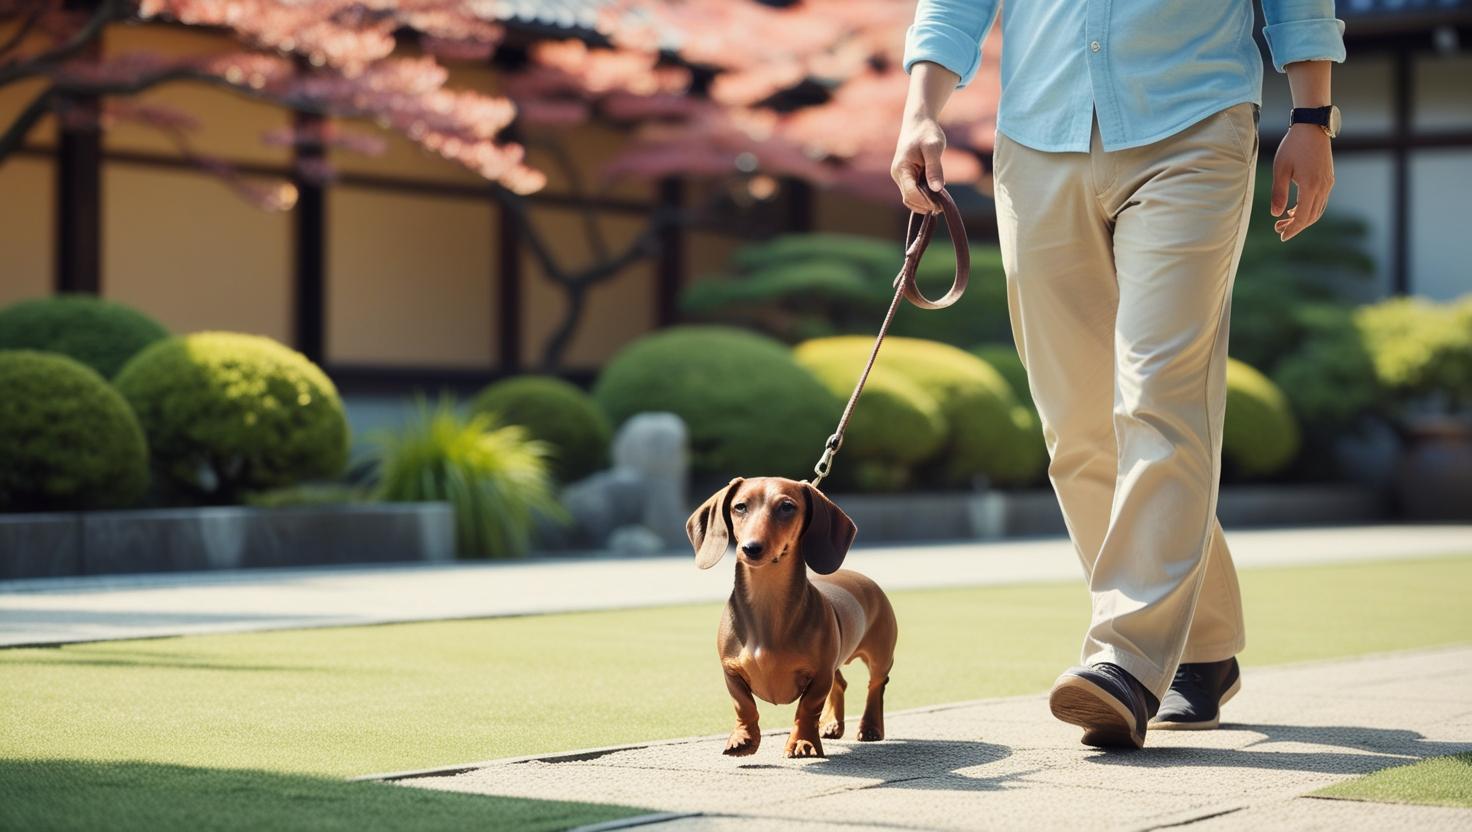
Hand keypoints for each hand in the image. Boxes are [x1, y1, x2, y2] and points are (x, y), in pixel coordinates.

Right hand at [891, 112, 946, 214]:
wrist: (918, 122)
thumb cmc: (927, 132)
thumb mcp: (934, 147)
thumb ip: (934, 168)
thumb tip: (937, 189)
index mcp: (902, 169)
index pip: (910, 193)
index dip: (925, 202)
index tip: (940, 205)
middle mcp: (898, 175)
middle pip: (909, 199)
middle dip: (924, 205)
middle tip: (943, 206)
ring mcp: (900, 177)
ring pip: (910, 198)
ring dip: (923, 203)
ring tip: (940, 203)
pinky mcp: (906, 176)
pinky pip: (912, 192)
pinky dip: (923, 197)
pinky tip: (936, 196)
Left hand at [1270, 124, 1334, 241]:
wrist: (1312, 127)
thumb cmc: (1293, 146)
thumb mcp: (1280, 170)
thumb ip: (1278, 193)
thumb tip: (1275, 214)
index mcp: (1311, 187)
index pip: (1303, 217)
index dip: (1293, 229)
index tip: (1282, 236)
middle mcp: (1323, 187)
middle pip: (1311, 216)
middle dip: (1296, 226)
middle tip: (1278, 230)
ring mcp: (1328, 183)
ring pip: (1318, 209)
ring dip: (1302, 218)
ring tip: (1284, 220)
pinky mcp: (1328, 178)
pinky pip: (1320, 200)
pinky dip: (1309, 208)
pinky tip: (1295, 208)